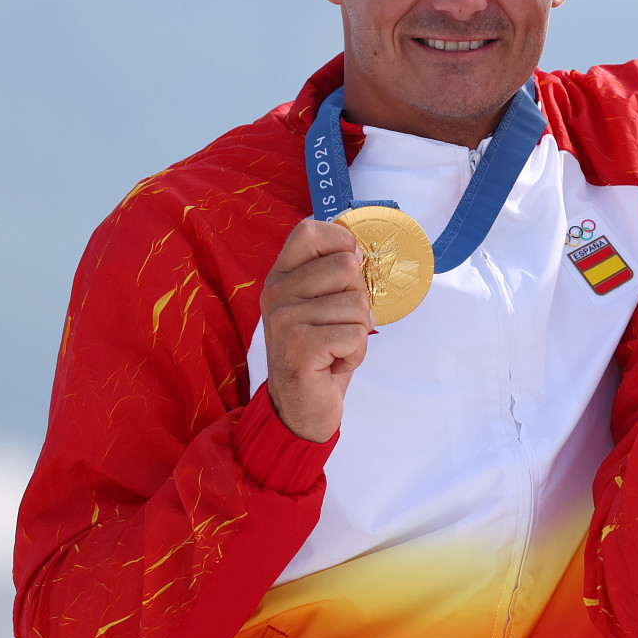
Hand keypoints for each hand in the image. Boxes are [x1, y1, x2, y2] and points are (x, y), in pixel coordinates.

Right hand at [261, 217, 372, 441]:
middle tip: (338, 326)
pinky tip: (334, 363)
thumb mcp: (325, 305)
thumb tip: (361, 250)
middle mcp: (276, 292)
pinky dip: (355, 353)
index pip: (310, 230)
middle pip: (346, 266)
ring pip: (357, 304)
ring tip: (335, 348)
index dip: (342, 245)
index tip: (346, 278)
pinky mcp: (298, 346)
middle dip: (358, 301)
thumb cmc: (321, 353)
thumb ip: (336, 276)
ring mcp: (283, 319)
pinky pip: (355, 334)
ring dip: (358, 332)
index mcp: (281, 276)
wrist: (302, 408)